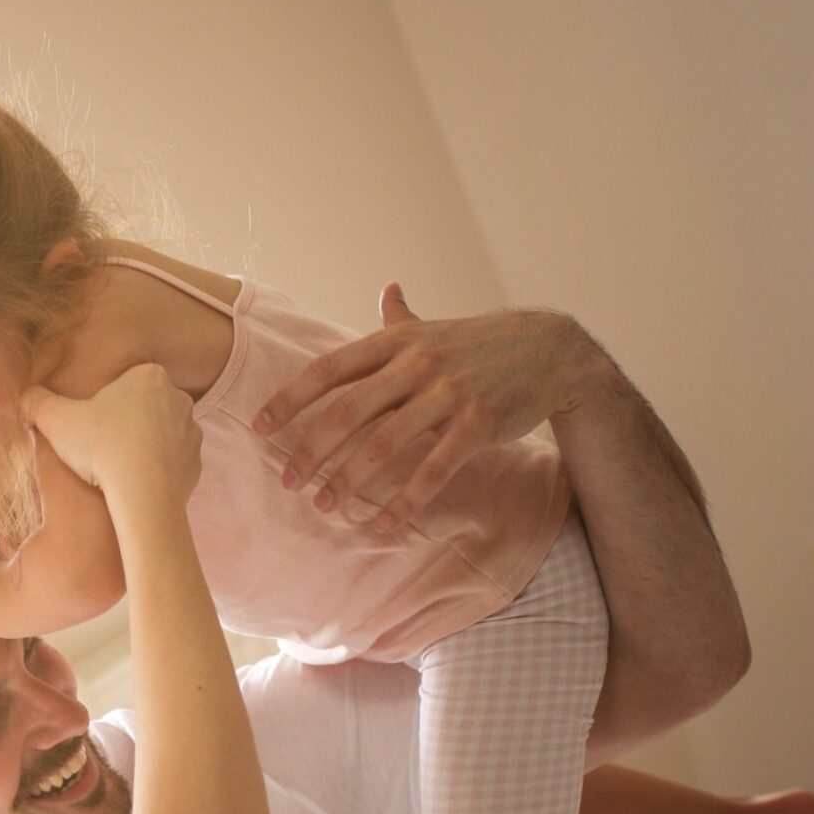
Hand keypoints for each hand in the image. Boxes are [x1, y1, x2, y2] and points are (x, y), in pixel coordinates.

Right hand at [23, 362, 198, 501]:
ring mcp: (192, 432)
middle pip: (143, 407)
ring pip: (160, 435)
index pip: (123, 382)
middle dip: (125, 423)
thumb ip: (37, 401)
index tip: (89, 425)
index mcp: (149, 376)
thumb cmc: (102, 447)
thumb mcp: (56, 419)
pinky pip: (173, 463)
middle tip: (100, 446)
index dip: (102, 403)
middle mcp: (179, 398)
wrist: (143, 495)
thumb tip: (27, 397)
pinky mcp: (196, 464)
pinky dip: (156, 472)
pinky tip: (136, 483)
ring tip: (118, 468)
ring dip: (142, 447)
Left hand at [251, 284, 604, 531]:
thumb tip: (387, 288)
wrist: (554, 351)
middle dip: (311, 449)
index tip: (259, 428)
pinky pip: (432, 470)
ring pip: (384, 443)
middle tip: (287, 481)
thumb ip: (403, 318)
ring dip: (348, 479)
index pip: (329, 370)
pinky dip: (403, 501)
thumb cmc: (484, 344)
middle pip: (347, 411)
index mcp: (396, 341)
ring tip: (324, 506)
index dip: (290, 400)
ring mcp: (449, 393)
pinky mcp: (478, 424)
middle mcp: (417, 363)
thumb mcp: (439, 327)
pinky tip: (381, 524)